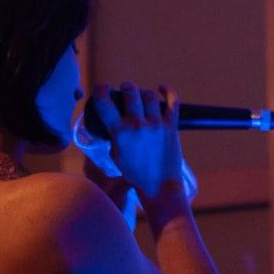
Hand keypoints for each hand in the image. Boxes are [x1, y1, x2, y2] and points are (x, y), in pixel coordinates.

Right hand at [82, 82, 185, 203]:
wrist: (159, 186)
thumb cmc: (136, 174)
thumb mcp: (116, 155)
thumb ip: (113, 137)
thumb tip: (112, 124)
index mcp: (120, 133)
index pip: (104, 103)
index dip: (101, 90)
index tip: (103, 88)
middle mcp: (137, 125)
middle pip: (130, 92)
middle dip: (127, 88)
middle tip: (127, 90)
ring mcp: (156, 125)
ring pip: (149, 95)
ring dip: (144, 93)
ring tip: (142, 96)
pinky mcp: (171, 127)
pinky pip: (172, 102)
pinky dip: (168, 92)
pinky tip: (162, 89)